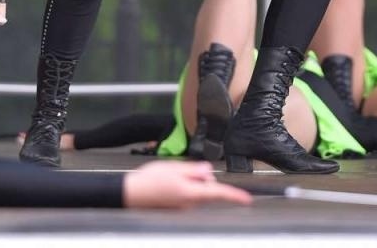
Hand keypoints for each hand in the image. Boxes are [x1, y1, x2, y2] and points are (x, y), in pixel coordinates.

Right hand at [121, 161, 252, 208]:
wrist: (130, 193)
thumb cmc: (148, 180)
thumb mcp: (173, 168)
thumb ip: (194, 170)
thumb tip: (208, 171)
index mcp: (190, 192)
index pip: (217, 193)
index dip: (234, 196)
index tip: (246, 199)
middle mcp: (189, 204)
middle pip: (208, 189)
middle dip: (203, 178)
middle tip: (184, 170)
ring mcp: (183, 207)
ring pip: (198, 191)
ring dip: (192, 181)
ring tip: (172, 176)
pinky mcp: (177, 208)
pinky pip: (189, 195)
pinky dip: (185, 187)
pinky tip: (169, 182)